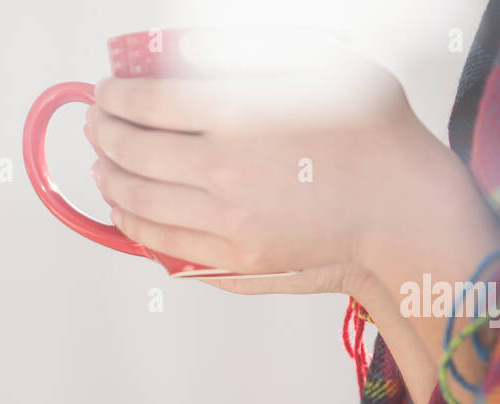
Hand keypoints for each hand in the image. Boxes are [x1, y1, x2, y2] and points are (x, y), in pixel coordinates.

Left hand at [87, 58, 418, 276]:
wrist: (403, 210)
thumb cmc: (372, 133)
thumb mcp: (322, 63)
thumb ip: (250, 49)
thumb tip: (185, 49)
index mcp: (239, 116)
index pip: (147, 104)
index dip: (115, 95)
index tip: (106, 89)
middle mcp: (222, 171)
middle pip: (132, 151)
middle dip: (103, 132)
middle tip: (95, 120)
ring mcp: (225, 221)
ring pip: (137, 200)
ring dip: (108, 177)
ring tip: (100, 161)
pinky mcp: (232, 257)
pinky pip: (160, 240)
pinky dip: (130, 220)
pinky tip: (123, 204)